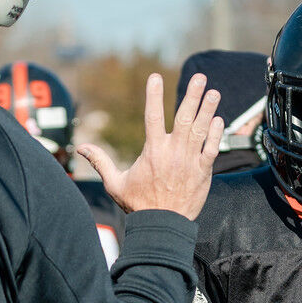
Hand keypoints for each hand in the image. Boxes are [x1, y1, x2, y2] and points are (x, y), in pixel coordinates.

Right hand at [77, 73, 223, 219]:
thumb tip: (81, 148)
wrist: (162, 226)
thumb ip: (101, 162)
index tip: (155, 76)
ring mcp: (190, 161)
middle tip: (200, 77)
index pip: (153, 116)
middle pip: (184, 117)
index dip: (154, 95)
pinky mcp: (203, 172)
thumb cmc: (138, 205)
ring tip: (214, 92)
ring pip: (201, 130)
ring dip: (208, 109)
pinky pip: (212, 149)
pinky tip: (219, 119)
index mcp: (153, 151)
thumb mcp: (115, 183)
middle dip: (192, 95)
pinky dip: (216, 134)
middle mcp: (173, 152)